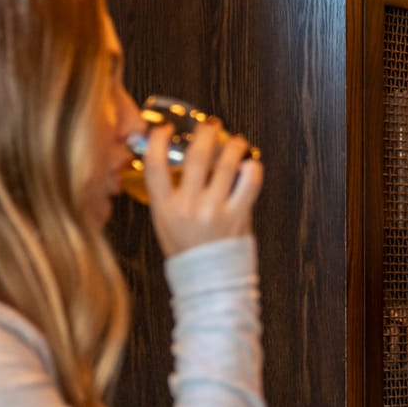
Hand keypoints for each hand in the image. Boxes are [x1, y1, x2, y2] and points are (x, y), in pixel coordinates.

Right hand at [144, 118, 262, 257]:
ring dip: (233, 145)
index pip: (154, 164)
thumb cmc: (186, 250)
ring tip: (236, 141)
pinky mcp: (238, 216)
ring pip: (227, 164)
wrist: (208, 280)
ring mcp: (214, 211)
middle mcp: (188, 207)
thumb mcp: (163, 222)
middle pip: (197, 156)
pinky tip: (250, 163)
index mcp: (164, 207)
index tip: (167, 129)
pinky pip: (250, 183)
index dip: (158, 139)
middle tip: (210, 126)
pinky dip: (252, 168)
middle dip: (205, 132)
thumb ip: (167, 192)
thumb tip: (176, 157)